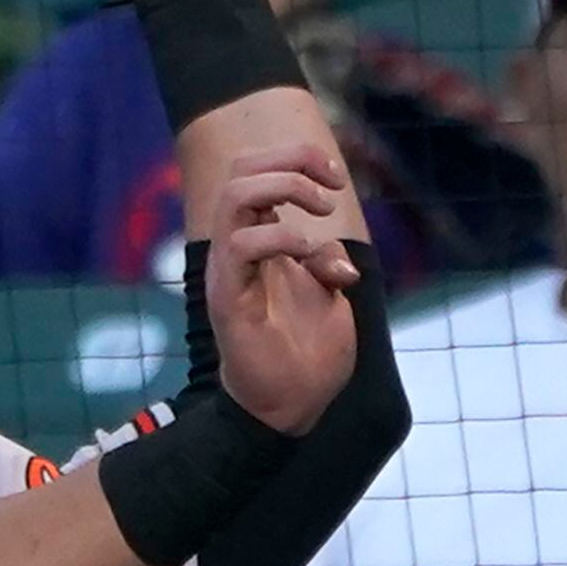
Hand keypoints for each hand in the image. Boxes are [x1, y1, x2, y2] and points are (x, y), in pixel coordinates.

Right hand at [201, 161, 364, 432]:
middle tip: (331, 187)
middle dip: (291, 160)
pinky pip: (242, 245)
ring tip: (321, 210)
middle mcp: (236, 247)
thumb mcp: (328, 294)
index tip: (337, 180)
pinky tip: (306, 252)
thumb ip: (325, 261)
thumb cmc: (305, 352)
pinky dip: (281, 236)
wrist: (291, 407)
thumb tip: (335, 253)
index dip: (298, 158)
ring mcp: (229, 270)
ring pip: (235, 194)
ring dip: (285, 186)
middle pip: (241, 168)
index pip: (256, 170)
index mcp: (257, 240)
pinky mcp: (229, 297)